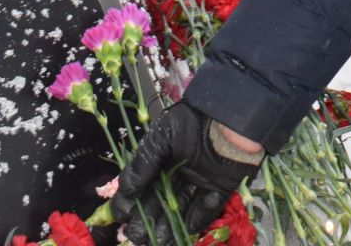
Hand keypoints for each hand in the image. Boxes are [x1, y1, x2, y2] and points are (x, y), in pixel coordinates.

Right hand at [109, 101, 261, 244]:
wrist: (228, 116)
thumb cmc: (192, 121)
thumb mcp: (161, 138)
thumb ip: (143, 164)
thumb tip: (125, 192)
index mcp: (164, 159)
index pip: (143, 185)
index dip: (131, 201)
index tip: (121, 216)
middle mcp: (180, 173)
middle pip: (161, 201)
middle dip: (147, 219)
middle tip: (136, 236)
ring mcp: (201, 181)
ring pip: (182, 208)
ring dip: (169, 225)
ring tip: (156, 240)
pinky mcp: (221, 187)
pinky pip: (207, 207)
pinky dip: (196, 219)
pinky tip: (182, 230)